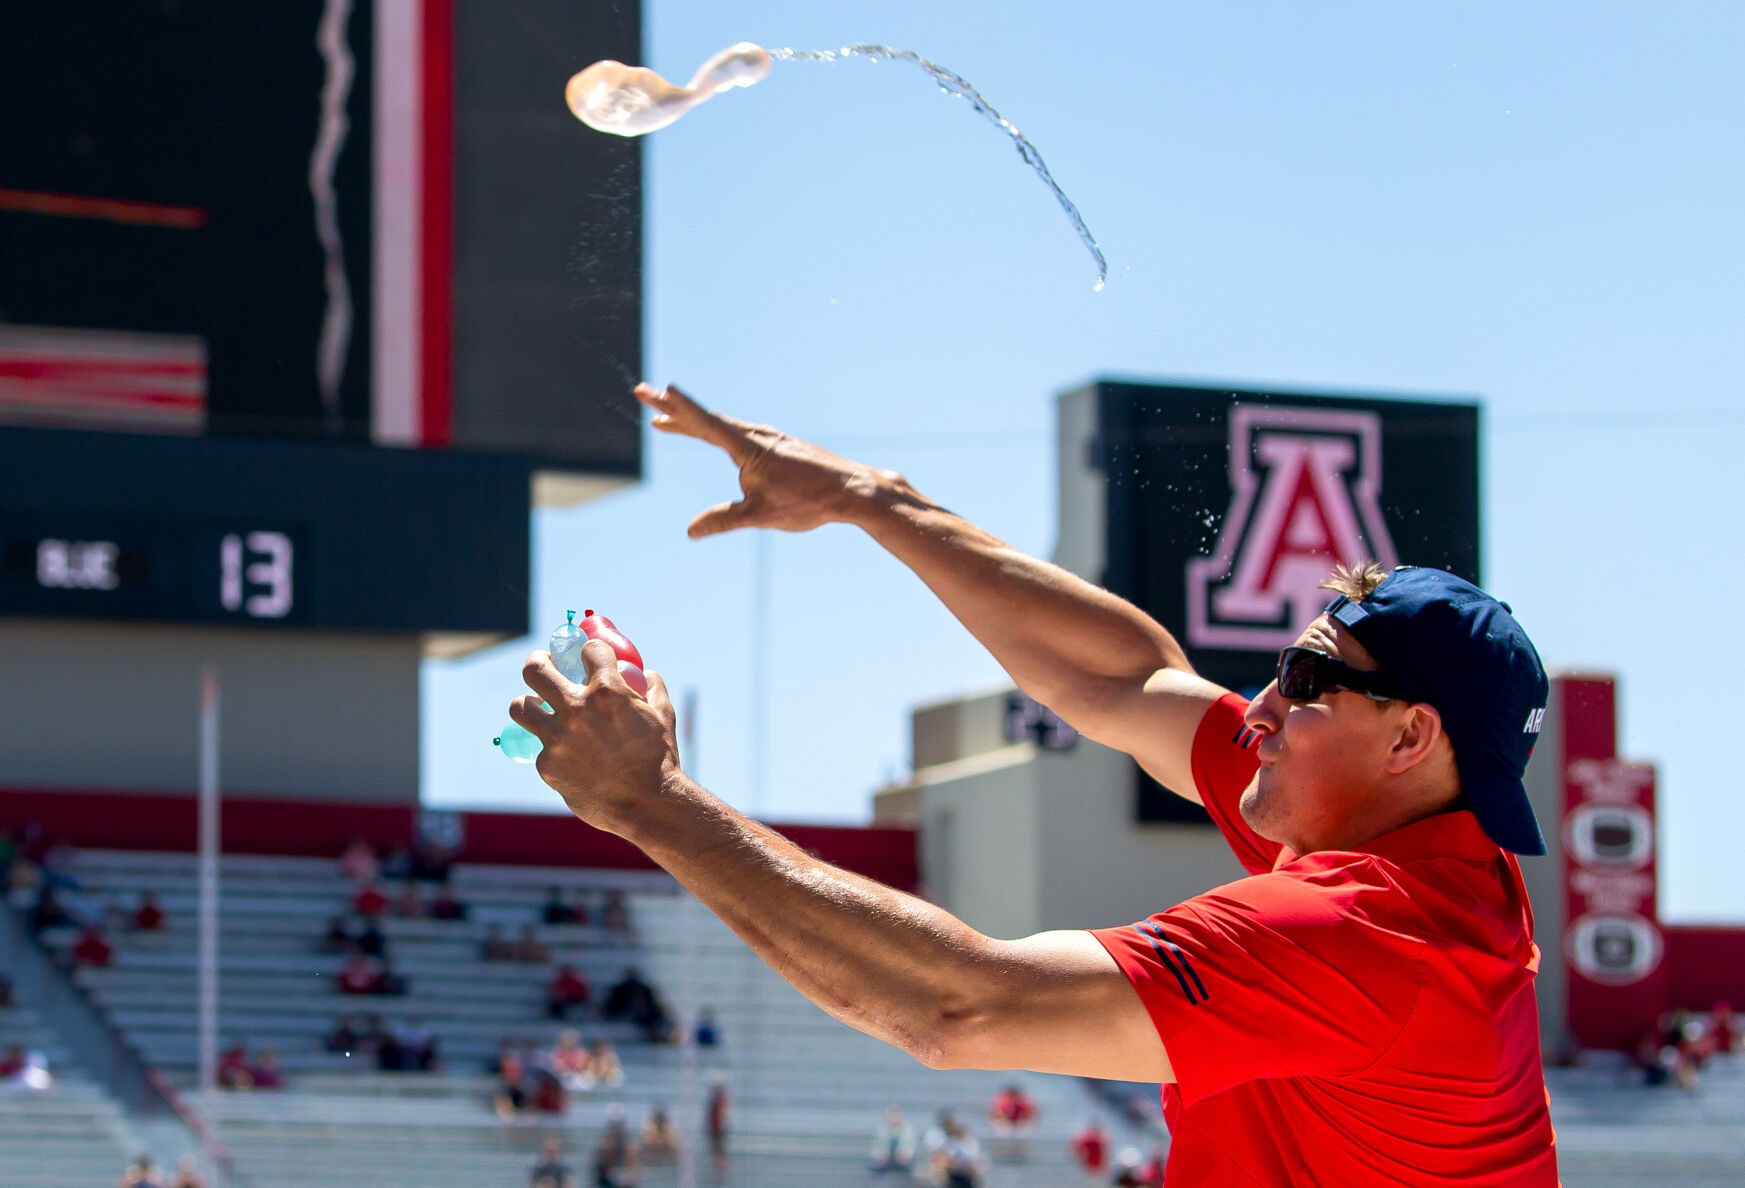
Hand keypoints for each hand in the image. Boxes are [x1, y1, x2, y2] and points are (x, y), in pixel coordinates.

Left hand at [510, 639, 681, 835]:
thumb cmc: (659, 757)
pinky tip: (567, 755)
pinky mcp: (546, 765)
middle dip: (539, 661)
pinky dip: (552, 747)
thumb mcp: (663, 715)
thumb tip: (646, 674)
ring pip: (520, 706)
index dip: (592, 651)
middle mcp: (576, 709)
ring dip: (529, 703)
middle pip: (535, 668)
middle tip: (545, 665)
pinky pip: (539, 747)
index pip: (589, 650)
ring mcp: (557, 737)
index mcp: (607, 690)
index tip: (591, 657)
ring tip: (539, 707)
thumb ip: (652, 688)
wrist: (647, 804)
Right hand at [635, 382, 883, 536]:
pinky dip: (714, 430)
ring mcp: (767, 438)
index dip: (680, 409)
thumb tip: (691, 531)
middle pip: (706, 419)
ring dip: (690, 421)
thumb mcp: (761, 516)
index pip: (706, 424)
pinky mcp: (776, 445)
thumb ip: (724, 520)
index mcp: (749, 447)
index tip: (659, 391)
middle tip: (643, 394)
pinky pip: (735, 433)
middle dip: (673, 409)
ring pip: (720, 427)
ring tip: (663, 422)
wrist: (852, 491)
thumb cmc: (809, 502)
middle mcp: (756, 435)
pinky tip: (708, 435)